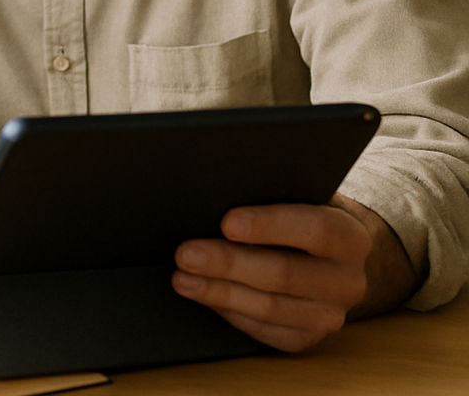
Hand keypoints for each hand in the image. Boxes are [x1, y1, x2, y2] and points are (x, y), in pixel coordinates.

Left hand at [171, 196, 414, 351]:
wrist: (329, 258)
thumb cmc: (298, 216)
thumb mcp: (297, 197)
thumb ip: (269, 195)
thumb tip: (215, 195)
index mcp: (351, 237)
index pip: (315, 229)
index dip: (269, 225)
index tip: (226, 222)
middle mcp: (348, 281)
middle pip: (285, 274)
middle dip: (229, 263)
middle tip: (185, 254)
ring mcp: (330, 315)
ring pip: (271, 308)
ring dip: (220, 293)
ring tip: (182, 279)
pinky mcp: (308, 338)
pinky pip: (265, 330)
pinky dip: (230, 313)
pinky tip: (203, 297)